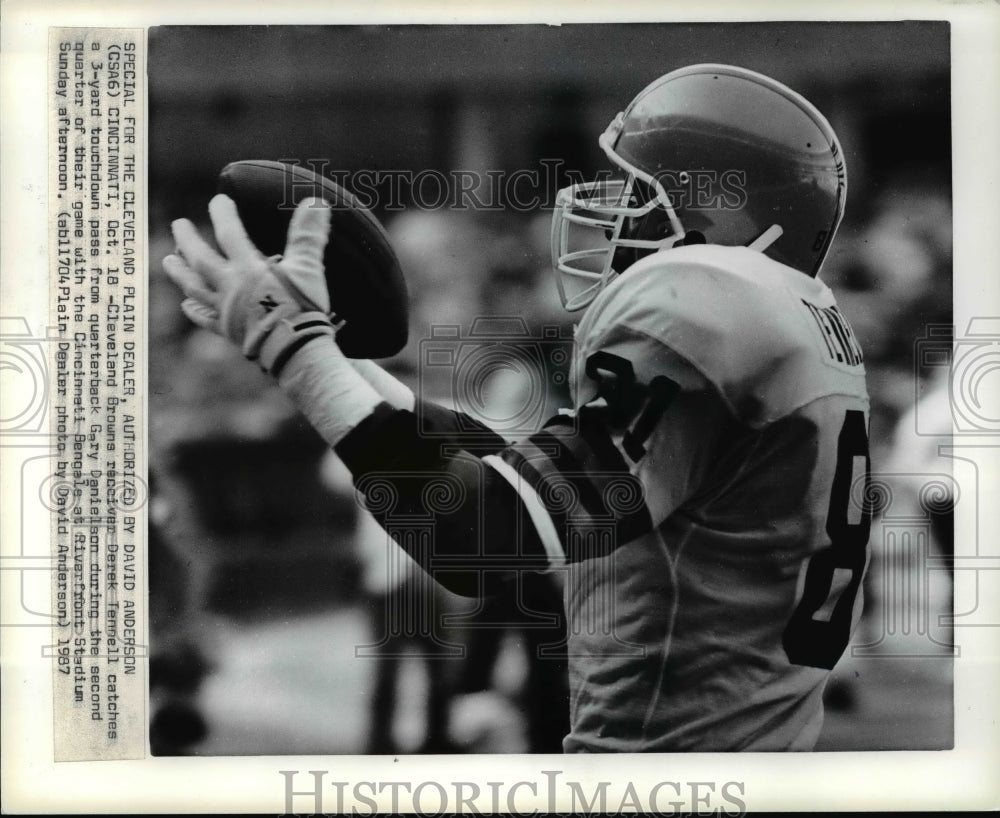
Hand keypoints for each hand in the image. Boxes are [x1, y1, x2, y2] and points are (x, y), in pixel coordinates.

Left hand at [163, 194, 334, 372]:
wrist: (294, 350)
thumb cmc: (301, 308)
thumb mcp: (309, 269)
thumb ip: (308, 235)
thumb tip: (315, 202)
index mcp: (248, 268)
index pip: (229, 234)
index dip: (223, 214)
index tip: (219, 200)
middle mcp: (230, 286)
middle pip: (200, 259)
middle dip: (188, 240)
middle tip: (178, 224)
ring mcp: (225, 309)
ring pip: (194, 287)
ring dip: (180, 272)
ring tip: (169, 260)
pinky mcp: (228, 331)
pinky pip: (205, 319)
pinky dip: (194, 310)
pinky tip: (187, 303)